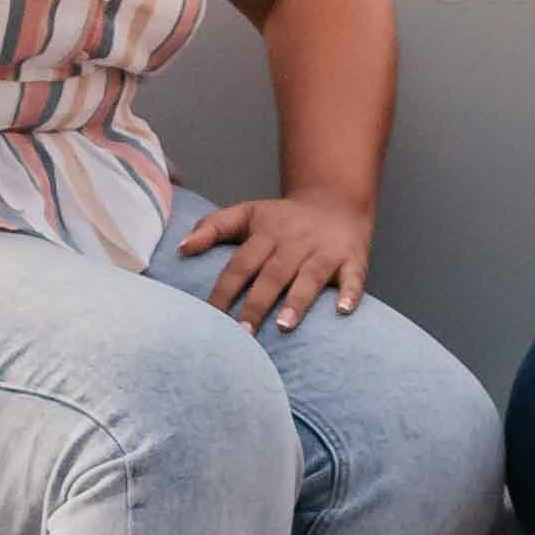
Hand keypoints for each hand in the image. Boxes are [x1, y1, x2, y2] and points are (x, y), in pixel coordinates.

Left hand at [178, 184, 372, 331]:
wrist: (336, 201)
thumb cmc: (284, 219)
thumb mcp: (248, 214)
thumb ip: (213, 227)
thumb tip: (181, 248)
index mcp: (266, 233)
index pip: (240, 264)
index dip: (225, 290)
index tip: (209, 316)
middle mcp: (294, 243)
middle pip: (272, 274)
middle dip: (257, 304)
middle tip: (242, 333)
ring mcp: (324, 251)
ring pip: (310, 277)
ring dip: (298, 301)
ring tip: (284, 326)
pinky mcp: (353, 258)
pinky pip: (354, 276)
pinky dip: (350, 293)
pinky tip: (343, 311)